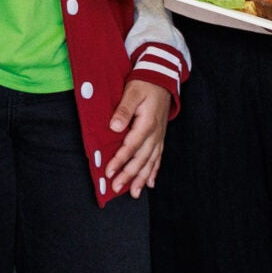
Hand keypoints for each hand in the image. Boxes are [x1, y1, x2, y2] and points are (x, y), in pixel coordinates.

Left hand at [104, 80, 170, 194]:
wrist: (162, 78)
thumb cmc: (144, 84)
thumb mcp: (132, 92)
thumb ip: (123, 110)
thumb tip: (114, 127)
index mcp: (147, 123)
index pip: (131, 146)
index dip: (119, 160)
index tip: (109, 172)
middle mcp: (154, 134)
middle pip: (141, 159)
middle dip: (129, 175)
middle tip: (116, 188)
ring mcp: (159, 137)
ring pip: (150, 162)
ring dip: (142, 178)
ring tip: (134, 193)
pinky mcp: (160, 137)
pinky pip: (158, 157)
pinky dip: (154, 171)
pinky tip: (150, 183)